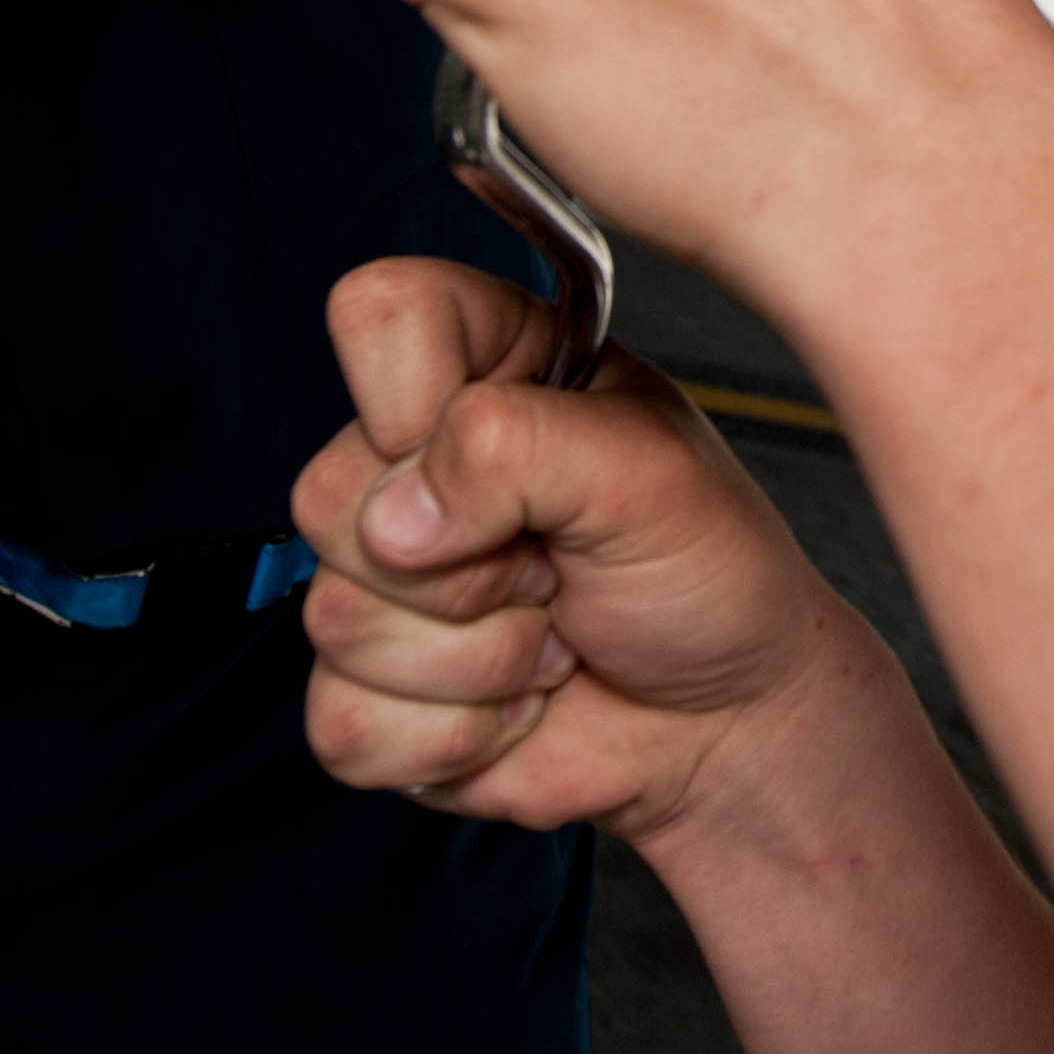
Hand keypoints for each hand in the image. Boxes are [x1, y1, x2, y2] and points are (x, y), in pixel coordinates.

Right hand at [296, 256, 856, 838]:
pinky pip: (344, 724)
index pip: (379, 316)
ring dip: (480, 660)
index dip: (421, 403)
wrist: (724, 721)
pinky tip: (517, 706)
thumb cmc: (710, 577)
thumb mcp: (654, 476)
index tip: (512, 462)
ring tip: (553, 636)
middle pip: (329, 495)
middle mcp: (420, 465)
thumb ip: (523, 447)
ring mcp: (383, 580)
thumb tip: (400, 514)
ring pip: (335, 621)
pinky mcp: (367, 691)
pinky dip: (453, 737)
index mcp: (492, 368)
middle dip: (471, 568)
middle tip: (557, 567)